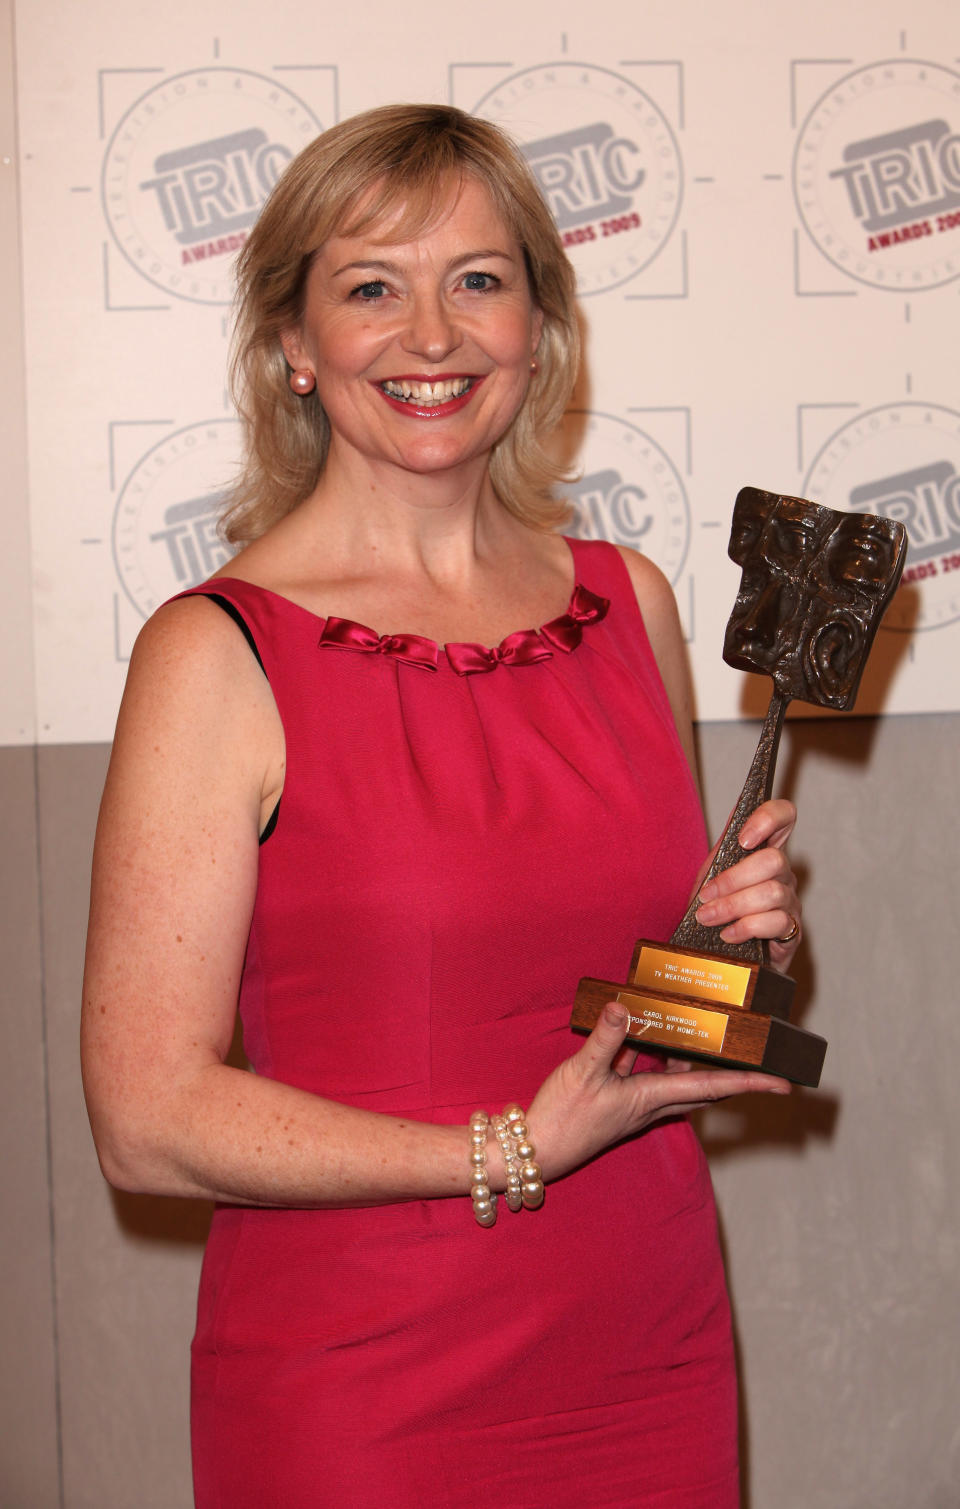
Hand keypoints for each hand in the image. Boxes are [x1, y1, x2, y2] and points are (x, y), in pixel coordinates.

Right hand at [527, 1001, 789, 1182]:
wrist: (537, 1150)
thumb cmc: (562, 1117)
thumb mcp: (581, 1072)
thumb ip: (605, 1039)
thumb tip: (625, 1007)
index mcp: (650, 1098)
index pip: (711, 1088)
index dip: (749, 1083)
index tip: (782, 1082)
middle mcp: (650, 1104)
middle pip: (703, 1086)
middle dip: (732, 1072)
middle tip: (755, 1053)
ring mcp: (634, 1104)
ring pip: (676, 1080)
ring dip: (692, 1060)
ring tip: (704, 1031)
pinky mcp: (618, 1101)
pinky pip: (648, 1075)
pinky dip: (654, 1057)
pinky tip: (643, 1036)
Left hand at [694, 798, 801, 971]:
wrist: (721, 956)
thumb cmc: (718, 913)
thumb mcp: (712, 878)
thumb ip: (722, 852)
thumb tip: (734, 815)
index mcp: (763, 853)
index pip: (784, 817)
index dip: (769, 819)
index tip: (743, 839)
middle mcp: (783, 874)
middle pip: (773, 860)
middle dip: (733, 879)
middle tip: (706, 897)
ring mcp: (790, 902)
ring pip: (771, 893)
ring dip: (732, 906)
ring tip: (708, 918)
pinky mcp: (792, 932)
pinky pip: (775, 922)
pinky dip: (745, 927)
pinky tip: (728, 934)